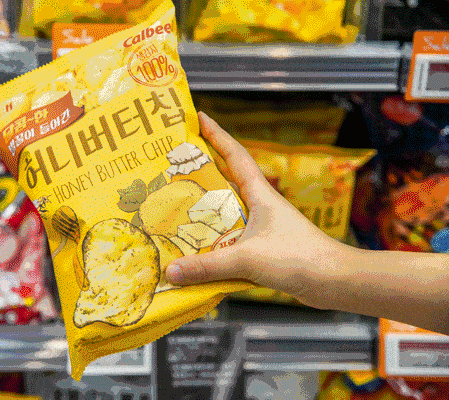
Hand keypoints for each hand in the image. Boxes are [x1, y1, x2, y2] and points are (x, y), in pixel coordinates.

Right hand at [165, 112, 350, 309]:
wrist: (333, 281)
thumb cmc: (298, 257)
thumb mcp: (247, 258)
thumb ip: (208, 266)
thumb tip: (171, 271)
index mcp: (259, 195)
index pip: (235, 156)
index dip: (217, 135)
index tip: (199, 118)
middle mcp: (260, 207)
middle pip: (226, 183)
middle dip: (203, 173)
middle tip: (176, 167)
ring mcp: (262, 228)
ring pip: (226, 214)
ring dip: (205, 212)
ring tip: (177, 210)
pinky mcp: (263, 249)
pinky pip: (230, 241)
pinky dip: (213, 244)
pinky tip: (197, 253)